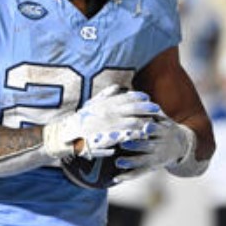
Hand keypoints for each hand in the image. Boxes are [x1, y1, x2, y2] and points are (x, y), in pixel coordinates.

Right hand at [43, 85, 159, 159]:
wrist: (68, 134)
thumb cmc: (81, 119)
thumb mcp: (92, 103)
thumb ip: (106, 94)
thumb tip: (117, 87)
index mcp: (106, 103)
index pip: (126, 97)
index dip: (139, 97)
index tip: (147, 98)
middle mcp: (109, 113)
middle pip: (133, 109)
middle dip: (147, 109)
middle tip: (157, 109)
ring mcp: (108, 125)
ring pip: (132, 123)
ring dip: (143, 123)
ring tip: (153, 124)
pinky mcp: (107, 137)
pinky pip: (123, 137)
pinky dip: (133, 136)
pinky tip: (141, 137)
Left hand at [112, 112, 193, 181]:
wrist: (181, 145)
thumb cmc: (163, 125)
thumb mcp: (160, 115)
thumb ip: (146, 107)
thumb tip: (129, 93)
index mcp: (162, 129)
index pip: (155, 128)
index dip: (150, 128)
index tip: (143, 126)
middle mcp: (159, 145)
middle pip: (148, 145)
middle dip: (136, 145)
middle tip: (123, 143)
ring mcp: (155, 157)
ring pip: (143, 161)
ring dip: (131, 162)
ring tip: (119, 162)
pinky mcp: (151, 167)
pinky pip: (139, 173)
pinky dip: (128, 176)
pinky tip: (117, 178)